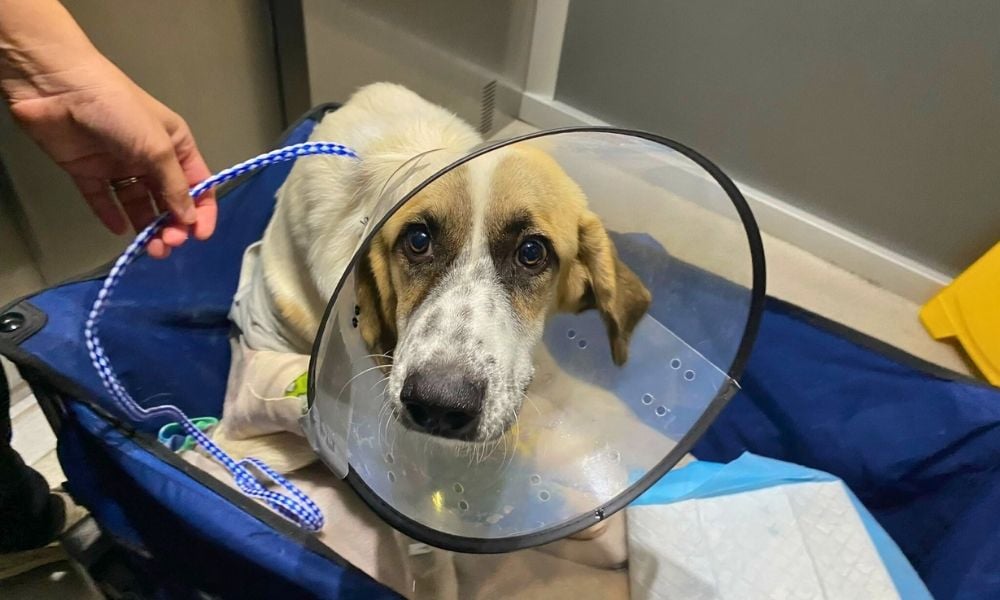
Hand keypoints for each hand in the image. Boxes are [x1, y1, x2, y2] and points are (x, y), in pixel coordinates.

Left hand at [4, 58, 215, 258]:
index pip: (198, 185)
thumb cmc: (120, 111)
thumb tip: (190, 221)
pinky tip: (120, 230)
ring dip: (147, 226)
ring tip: (150, 248)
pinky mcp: (88, 172)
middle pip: (168, 199)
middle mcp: (151, 157)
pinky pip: (103, 199)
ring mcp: (119, 166)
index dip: (202, 211)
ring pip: (139, 204)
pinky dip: (111, 215)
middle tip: (168, 244)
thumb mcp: (158, 148)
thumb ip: (175, 187)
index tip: (200, 237)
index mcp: (176, 145)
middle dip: (172, 224)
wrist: (59, 88)